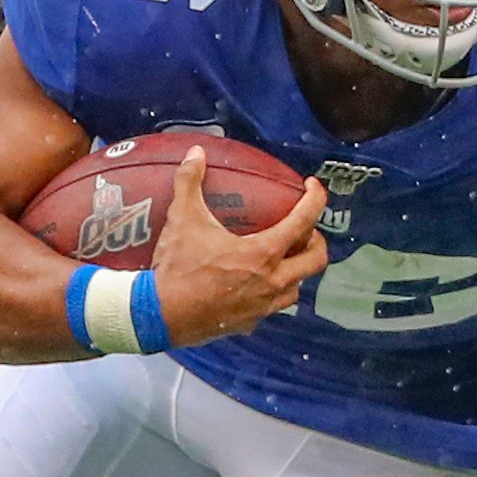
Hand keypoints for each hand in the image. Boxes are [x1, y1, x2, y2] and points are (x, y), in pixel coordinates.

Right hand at [146, 148, 330, 344]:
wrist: (160, 315)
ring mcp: (263, 306)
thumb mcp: (183, 219)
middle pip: (316, 261)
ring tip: (283, 258)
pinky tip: (255, 285)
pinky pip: (272, 307)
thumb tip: (195, 153)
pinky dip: (271, 293)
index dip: (315, 199)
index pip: (304, 221)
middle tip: (304, 229)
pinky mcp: (249, 323)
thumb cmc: (177, 268)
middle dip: (316, 241)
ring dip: (296, 271)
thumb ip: (190, 182)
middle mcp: (272, 281)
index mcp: (264, 253)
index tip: (312, 188)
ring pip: (297, 288)